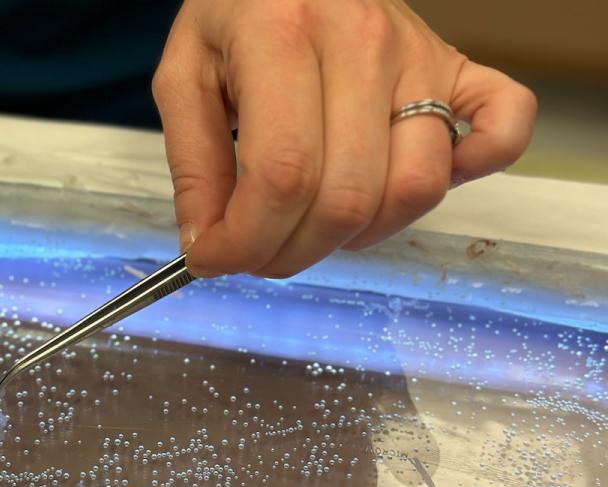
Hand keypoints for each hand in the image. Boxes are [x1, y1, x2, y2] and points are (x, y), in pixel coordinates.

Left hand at [153, 0, 536, 277]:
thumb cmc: (238, 14)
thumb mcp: (185, 76)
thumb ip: (191, 168)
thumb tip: (209, 249)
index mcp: (285, 37)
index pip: (282, 175)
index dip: (246, 241)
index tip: (217, 260)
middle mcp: (365, 45)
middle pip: (347, 198)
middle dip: (291, 252)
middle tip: (257, 252)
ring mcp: (422, 58)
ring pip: (415, 189)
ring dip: (358, 236)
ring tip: (313, 224)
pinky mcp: (461, 69)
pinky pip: (504, 130)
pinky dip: (472, 173)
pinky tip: (403, 188)